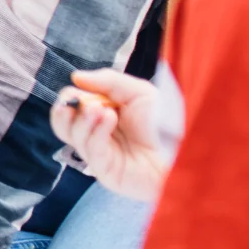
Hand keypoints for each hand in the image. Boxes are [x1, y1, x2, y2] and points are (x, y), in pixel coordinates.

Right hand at [50, 69, 166, 201]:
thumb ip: (108, 81)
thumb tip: (75, 77)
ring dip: (83, 119)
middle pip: (62, 123)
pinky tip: (109, 118)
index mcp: (101, 116)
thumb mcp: (139, 92)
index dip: (70, 97)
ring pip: (71, 136)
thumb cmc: (165, 122)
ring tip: (101, 109)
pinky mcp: (105, 171)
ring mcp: (99, 155)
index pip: (71, 106)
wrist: (186, 151)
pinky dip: (95, 131)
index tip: (77, 90)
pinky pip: (90, 149)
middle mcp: (96, 135)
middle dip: (66, 108)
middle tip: (76, 100)